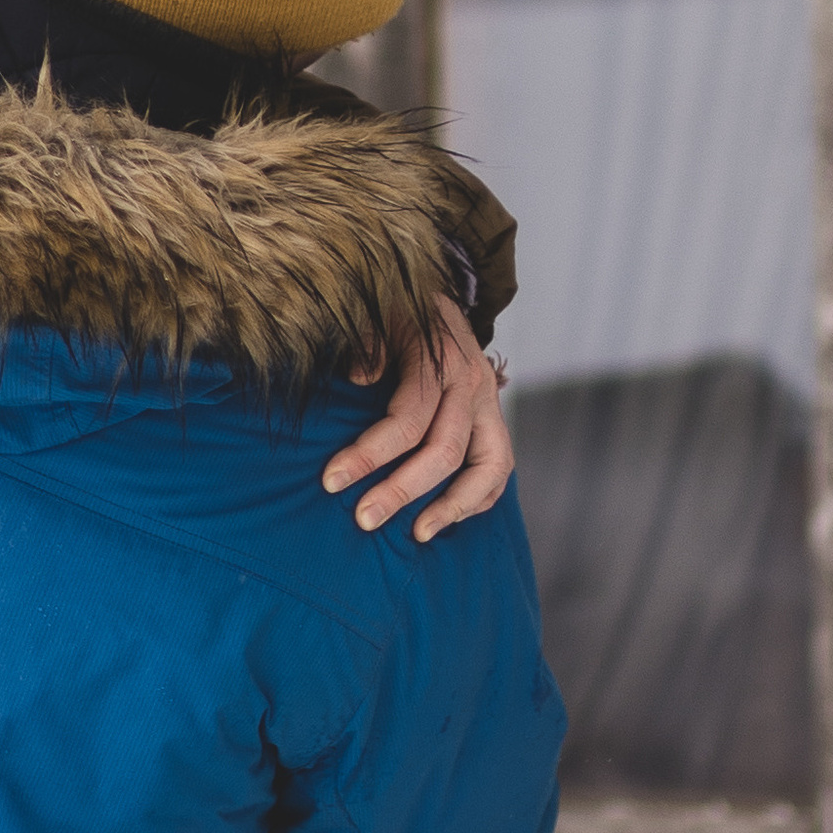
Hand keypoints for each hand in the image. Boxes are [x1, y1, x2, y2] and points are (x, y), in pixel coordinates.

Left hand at [324, 297, 514, 543]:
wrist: (436, 297)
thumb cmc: (396, 310)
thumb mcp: (376, 314)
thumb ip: (367, 343)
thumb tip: (359, 378)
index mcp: (441, 359)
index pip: (408, 419)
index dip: (369, 455)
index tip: (332, 481)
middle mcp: (472, 384)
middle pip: (444, 451)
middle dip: (402, 490)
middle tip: (364, 520)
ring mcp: (489, 404)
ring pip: (487, 466)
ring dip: (452, 506)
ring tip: (417, 534)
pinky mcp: (495, 420)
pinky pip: (500, 468)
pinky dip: (479, 498)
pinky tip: (447, 518)